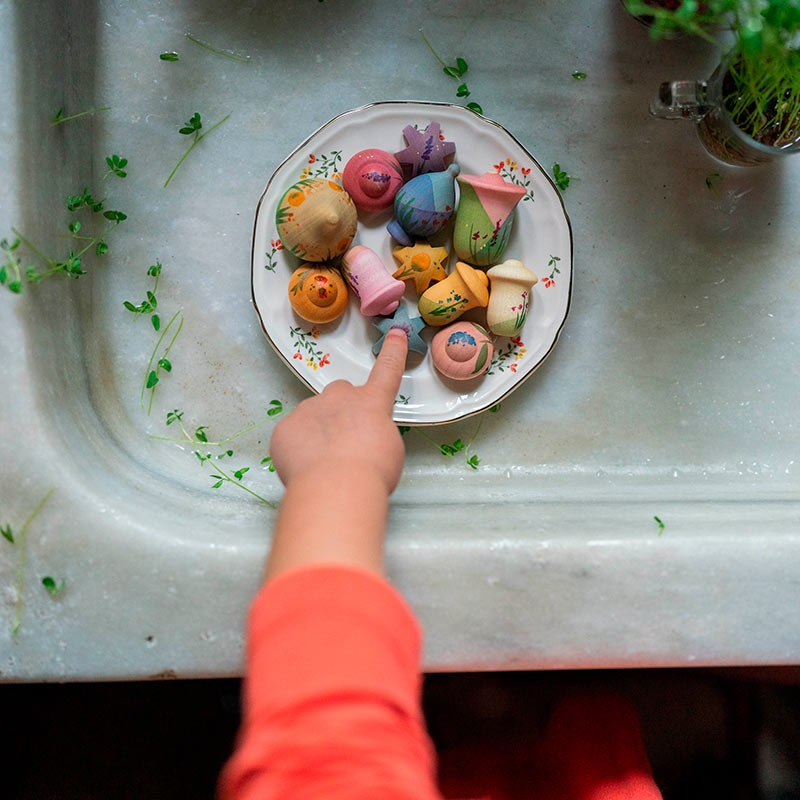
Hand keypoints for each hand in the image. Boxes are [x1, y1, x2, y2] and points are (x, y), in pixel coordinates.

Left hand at [269, 327, 408, 493]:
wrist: (335, 486)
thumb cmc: (372, 471)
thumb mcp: (389, 449)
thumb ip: (375, 432)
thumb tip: (360, 438)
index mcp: (371, 403)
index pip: (386, 371)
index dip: (392, 352)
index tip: (395, 334)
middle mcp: (339, 398)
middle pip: (340, 394)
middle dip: (342, 411)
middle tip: (346, 441)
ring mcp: (309, 409)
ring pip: (313, 415)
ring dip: (318, 431)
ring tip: (324, 462)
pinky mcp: (284, 427)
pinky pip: (292, 434)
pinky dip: (297, 448)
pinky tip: (306, 468)